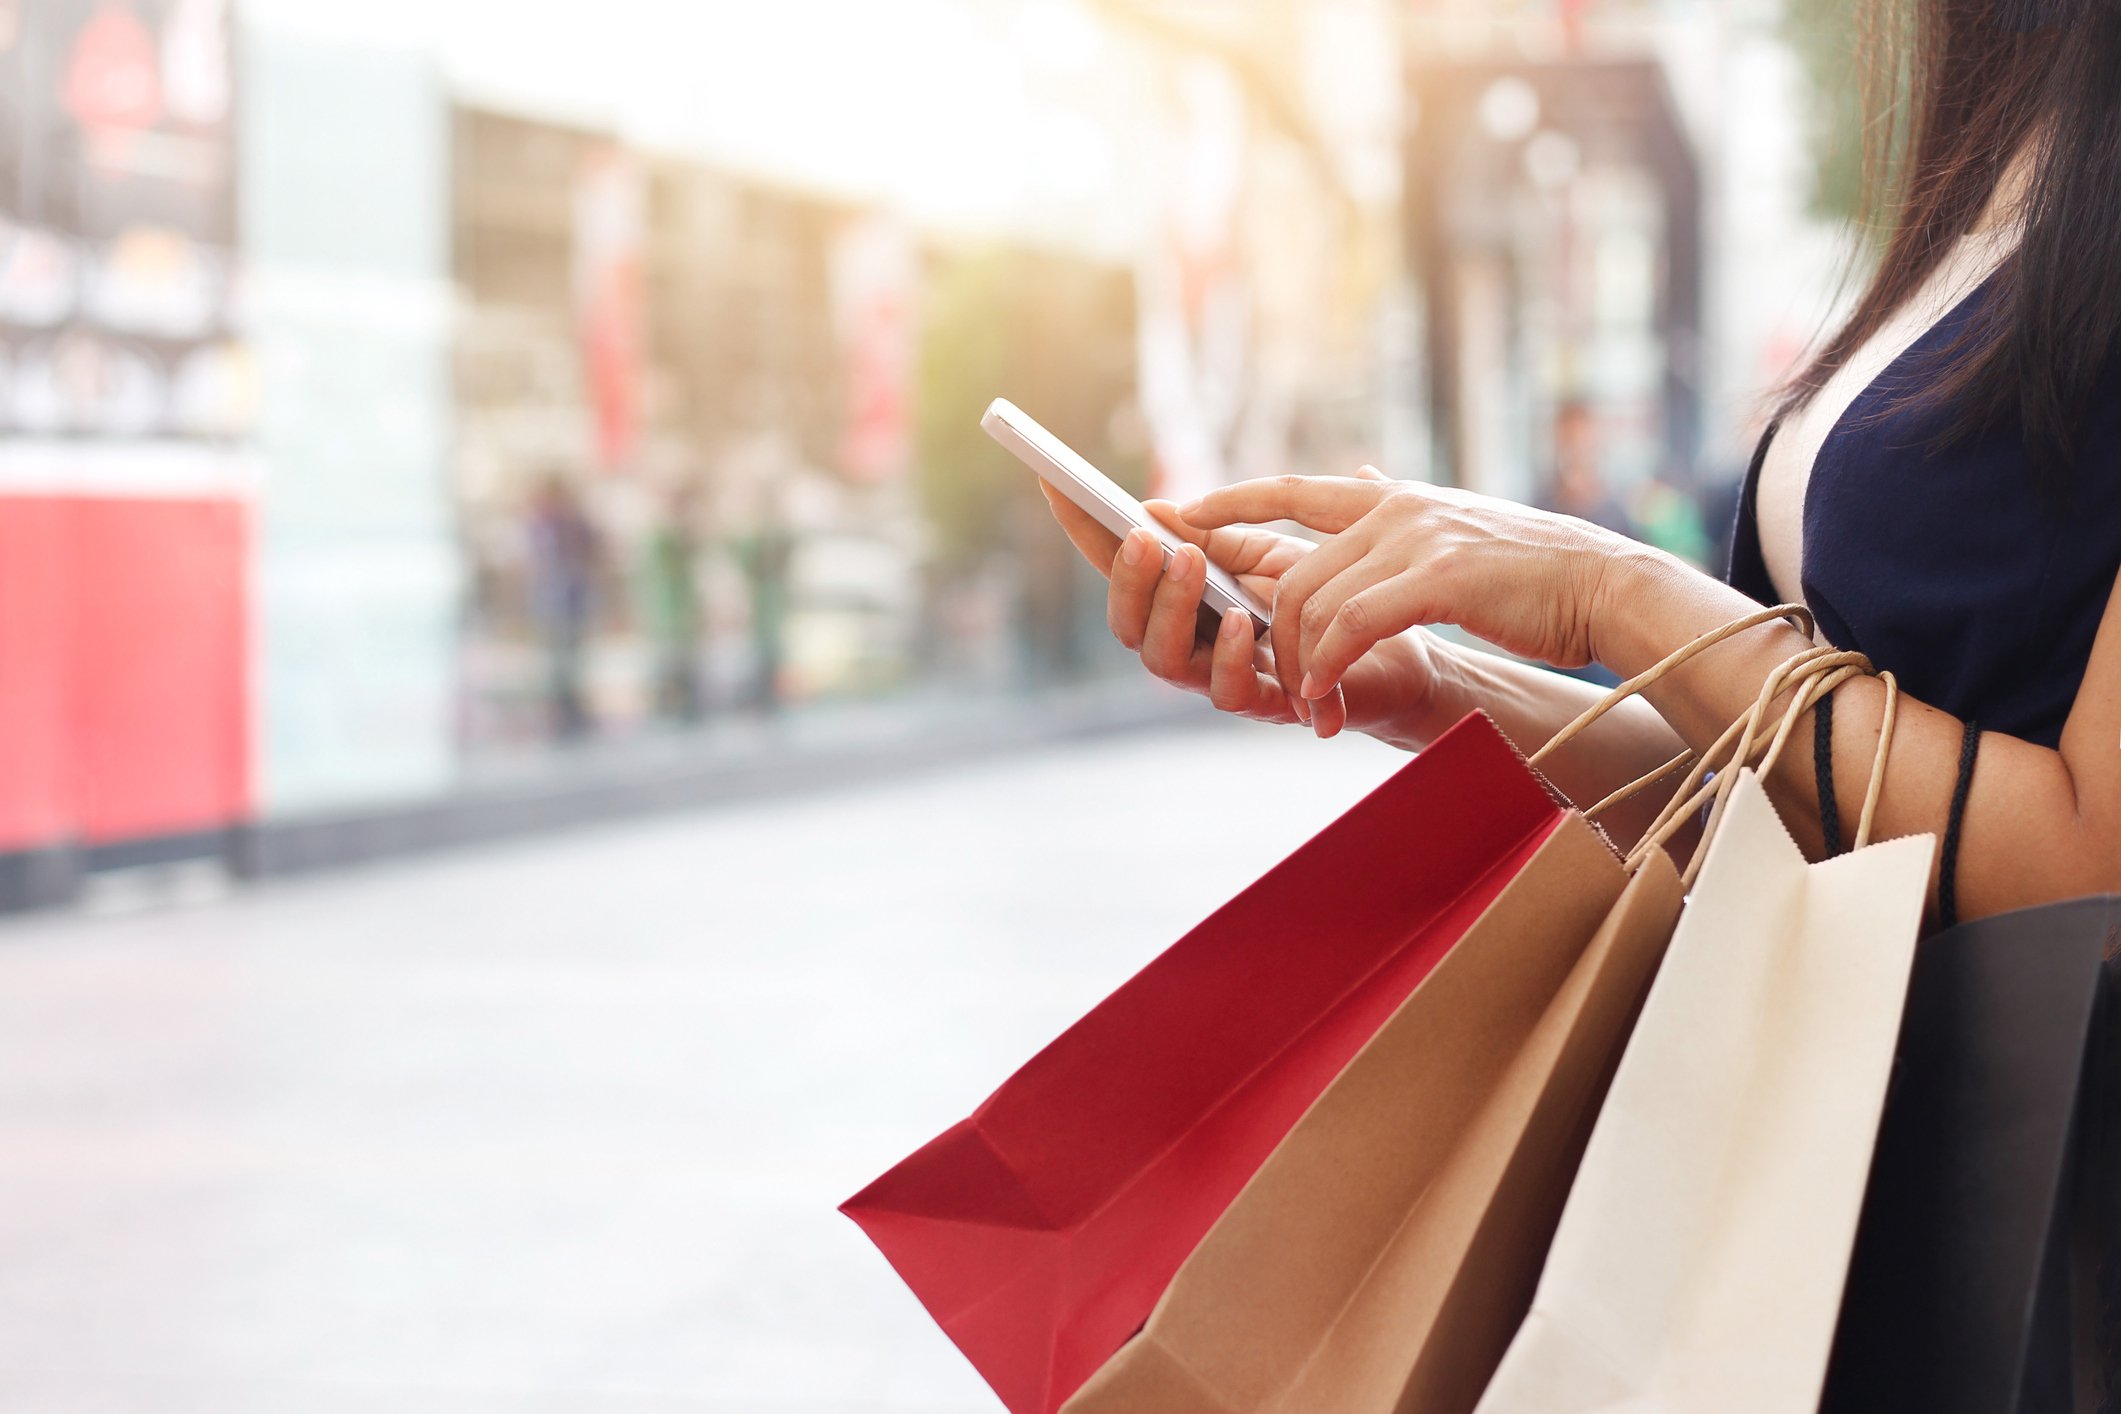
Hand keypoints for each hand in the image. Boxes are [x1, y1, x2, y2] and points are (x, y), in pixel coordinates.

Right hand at [1037, 481, 1439, 739]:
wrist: (1406, 643)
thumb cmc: (1336, 593)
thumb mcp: (1276, 551)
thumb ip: (1223, 533)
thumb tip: (1157, 508)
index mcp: (1187, 601)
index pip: (1123, 569)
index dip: (1086, 532)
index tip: (1058, 483)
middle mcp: (1194, 645)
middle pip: (1127, 625)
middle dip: (1127, 579)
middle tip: (1142, 537)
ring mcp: (1224, 678)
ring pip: (1163, 661)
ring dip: (1171, 609)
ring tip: (1190, 563)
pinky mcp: (1270, 705)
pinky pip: (1230, 692)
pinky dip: (1231, 655)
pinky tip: (1242, 621)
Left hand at [1177, 470, 1645, 736]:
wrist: (1604, 585)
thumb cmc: (1532, 572)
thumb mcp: (1454, 525)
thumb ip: (1399, 509)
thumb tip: (1362, 471)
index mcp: (1392, 498)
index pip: (1289, 490)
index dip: (1228, 503)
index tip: (1174, 513)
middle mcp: (1394, 510)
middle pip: (1290, 570)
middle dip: (1269, 634)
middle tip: (1278, 684)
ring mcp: (1414, 541)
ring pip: (1312, 601)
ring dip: (1300, 664)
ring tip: (1312, 706)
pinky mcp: (1437, 579)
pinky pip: (1352, 625)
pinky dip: (1328, 665)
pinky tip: (1327, 698)